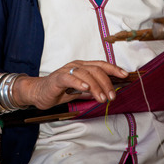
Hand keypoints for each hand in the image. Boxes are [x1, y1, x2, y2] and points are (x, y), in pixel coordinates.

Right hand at [13, 60, 127, 109]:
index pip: (101, 65)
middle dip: (107, 82)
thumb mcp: (80, 92)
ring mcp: (67, 70)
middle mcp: (76, 65)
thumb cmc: (59, 91)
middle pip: (96, 69)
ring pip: (85, 73)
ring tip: (102, 98)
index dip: (113, 68)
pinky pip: (70, 77)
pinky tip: (86, 88)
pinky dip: (79, 82)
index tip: (125, 75)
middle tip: (112, 96)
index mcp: (82, 66)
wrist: (39, 93)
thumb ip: (92, 90)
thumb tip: (107, 92)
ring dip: (96, 86)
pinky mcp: (58, 77)